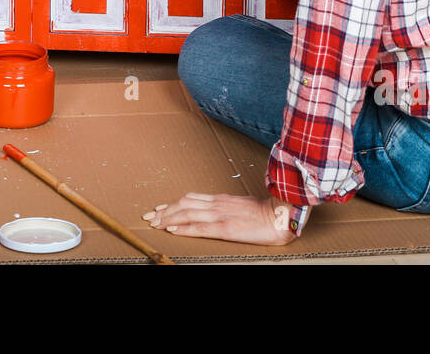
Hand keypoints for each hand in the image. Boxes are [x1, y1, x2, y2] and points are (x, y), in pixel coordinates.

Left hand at [142, 193, 297, 245]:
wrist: (280, 214)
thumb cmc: (265, 212)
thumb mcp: (242, 205)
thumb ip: (227, 206)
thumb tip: (216, 209)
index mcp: (220, 199)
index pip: (190, 198)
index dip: (171, 203)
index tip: (158, 208)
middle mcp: (217, 204)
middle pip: (183, 204)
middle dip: (164, 211)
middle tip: (149, 217)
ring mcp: (220, 215)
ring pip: (187, 214)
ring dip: (168, 219)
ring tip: (155, 223)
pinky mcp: (226, 228)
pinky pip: (199, 228)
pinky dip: (183, 229)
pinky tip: (173, 231)